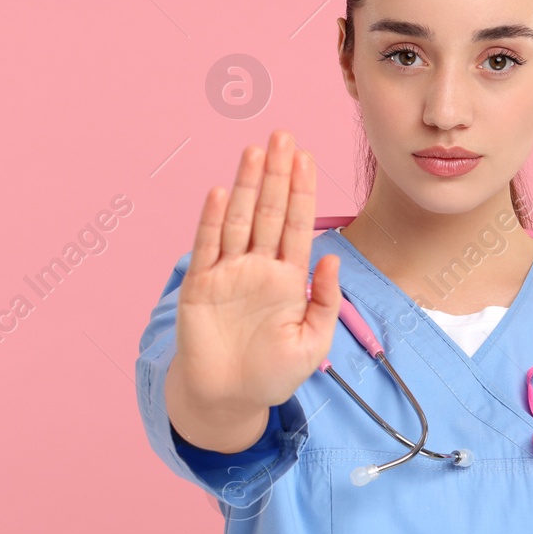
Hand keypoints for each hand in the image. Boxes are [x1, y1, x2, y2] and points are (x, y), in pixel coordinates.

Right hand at [165, 130, 341, 451]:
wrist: (229, 399)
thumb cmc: (273, 373)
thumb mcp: (314, 343)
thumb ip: (324, 302)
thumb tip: (331, 260)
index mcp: (289, 278)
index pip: (299, 225)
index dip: (303, 190)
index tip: (307, 157)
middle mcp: (259, 267)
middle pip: (270, 212)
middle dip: (277, 174)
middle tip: (283, 135)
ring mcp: (229, 273)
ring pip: (240, 220)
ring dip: (247, 186)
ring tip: (255, 150)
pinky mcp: (201, 286)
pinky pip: (207, 247)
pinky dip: (212, 220)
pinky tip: (221, 193)